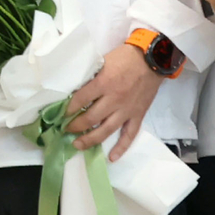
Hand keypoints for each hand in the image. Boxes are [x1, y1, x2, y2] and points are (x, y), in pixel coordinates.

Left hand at [64, 45, 160, 159]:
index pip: (80, 100)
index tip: (61, 114)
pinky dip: (121, 147)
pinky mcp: (138, 115)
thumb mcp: (103, 61)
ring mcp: (126, 110)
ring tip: (77, 145)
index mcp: (103, 83)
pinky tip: (112, 157)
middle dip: (75, 126)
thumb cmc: (125, 57)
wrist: (153, 59)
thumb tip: (75, 88)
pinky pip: (130, 134)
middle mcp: (114, 99)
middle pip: (91, 118)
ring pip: (106, 130)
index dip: (68, 109)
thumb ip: (91, 76)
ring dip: (90, 139)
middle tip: (66, 130)